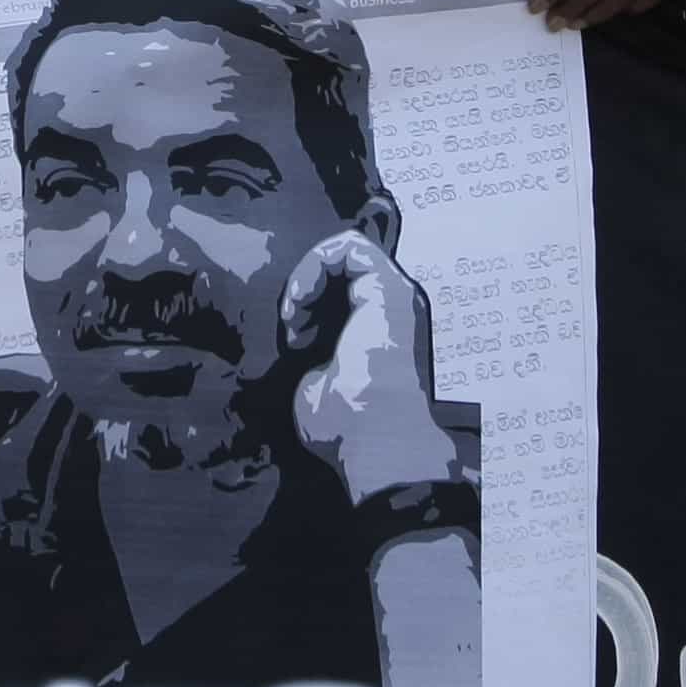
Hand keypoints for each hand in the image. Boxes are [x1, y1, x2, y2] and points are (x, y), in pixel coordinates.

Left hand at [280, 231, 455, 505]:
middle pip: (341, 268)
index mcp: (375, 330)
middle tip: (292, 325)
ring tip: (294, 314)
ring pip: (345, 250)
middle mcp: (389, 308)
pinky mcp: (389, 287)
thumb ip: (313, 358)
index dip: (308, 301)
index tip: (292, 337)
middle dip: (306, 286)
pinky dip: (314, 265)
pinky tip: (300, 300)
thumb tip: (296, 348)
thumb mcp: (317, 383)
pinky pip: (350, 246)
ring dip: (307, 275)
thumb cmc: (345, 427)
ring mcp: (394, 295)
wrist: (374, 441)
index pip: (340, 290)